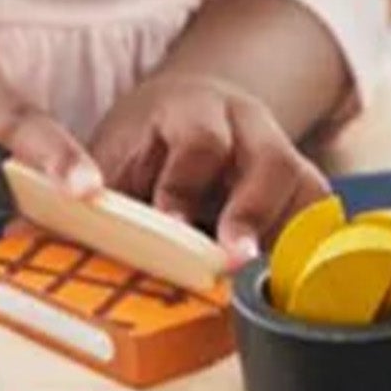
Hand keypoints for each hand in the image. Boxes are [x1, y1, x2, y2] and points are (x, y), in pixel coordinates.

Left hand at [88, 71, 331, 267]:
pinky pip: (317, 215)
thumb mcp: (114, 157)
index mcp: (192, 108)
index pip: (200, 142)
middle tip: (234, 259)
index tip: (171, 226)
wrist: (183, 110)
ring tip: (265, 282)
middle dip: (253, 213)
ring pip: (308, 188)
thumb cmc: (142, 144)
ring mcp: (282, 150)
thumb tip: (73, 247)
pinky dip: (303, 247)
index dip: (185, 187)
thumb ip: (106, 197)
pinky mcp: (301, 183)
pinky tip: (280, 279)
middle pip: (271, 162)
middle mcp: (248, 123)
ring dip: (288, 238)